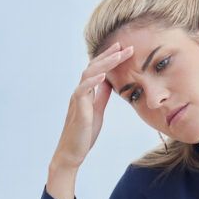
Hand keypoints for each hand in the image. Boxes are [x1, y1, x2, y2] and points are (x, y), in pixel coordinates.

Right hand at [51, 42, 133, 169]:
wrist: (72, 152)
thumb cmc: (84, 133)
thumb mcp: (97, 110)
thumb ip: (101, 96)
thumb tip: (109, 83)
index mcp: (86, 92)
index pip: (98, 69)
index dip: (109, 58)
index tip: (123, 48)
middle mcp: (80, 92)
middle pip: (94, 67)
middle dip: (110, 55)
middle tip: (126, 46)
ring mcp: (78, 100)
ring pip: (89, 75)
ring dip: (105, 64)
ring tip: (118, 55)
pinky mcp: (78, 110)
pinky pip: (83, 91)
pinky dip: (93, 82)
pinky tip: (103, 75)